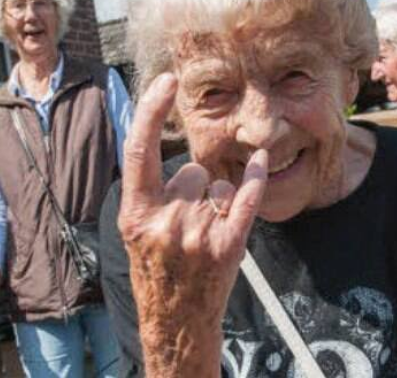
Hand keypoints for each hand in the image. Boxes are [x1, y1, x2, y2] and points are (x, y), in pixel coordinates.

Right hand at [119, 73, 267, 376]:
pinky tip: (260, 159)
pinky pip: (246, 196)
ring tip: (202, 235)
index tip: (165, 80)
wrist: (175, 318)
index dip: (149, 110)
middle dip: (192, 187)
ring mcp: (197, 234)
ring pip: (217, 184)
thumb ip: (149, 190)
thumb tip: (172, 147)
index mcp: (135, 212)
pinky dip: (255, 176)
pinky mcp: (227, 245)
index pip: (139, 150)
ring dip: (215, 200)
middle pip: (192, 169)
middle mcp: (165, 220)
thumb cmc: (156, 269)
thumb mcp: (136, 231)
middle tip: (185, 223)